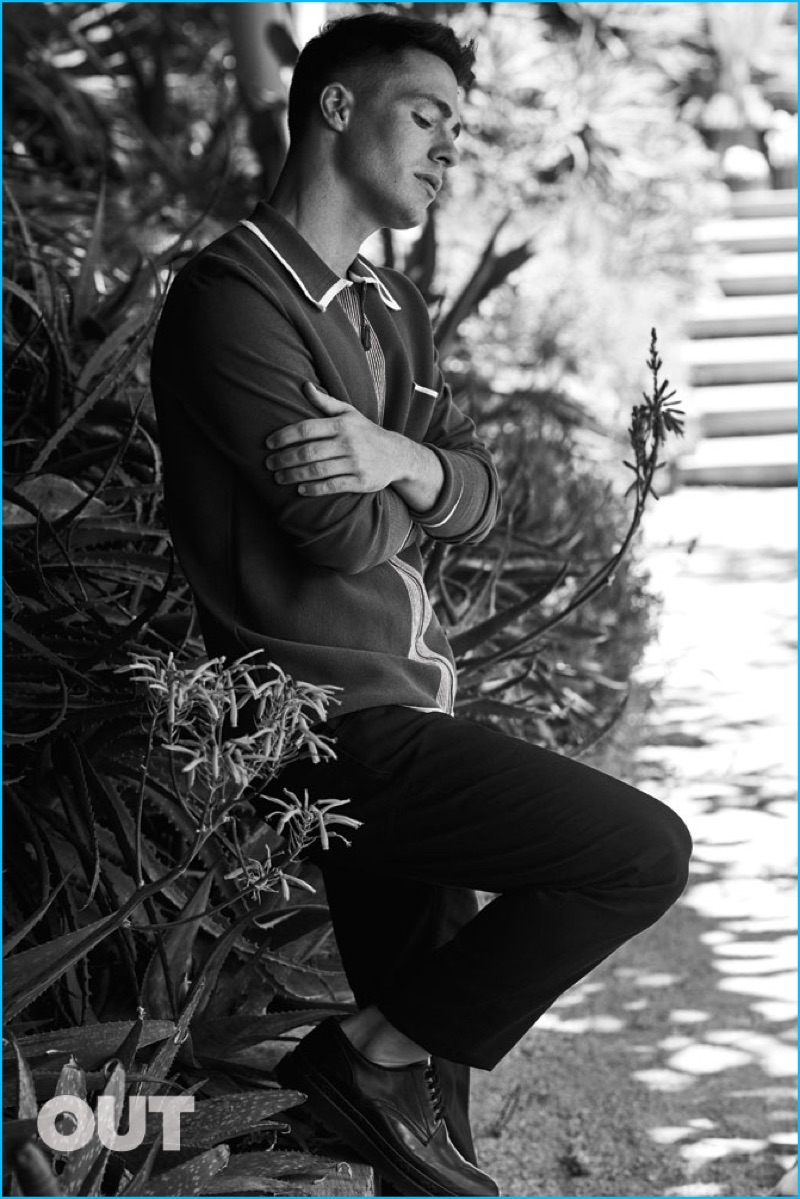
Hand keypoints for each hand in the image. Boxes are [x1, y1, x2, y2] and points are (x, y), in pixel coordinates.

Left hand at [265, 382, 402, 495]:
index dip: (284, 436)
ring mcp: (355, 463)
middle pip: (309, 451)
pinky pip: (333, 486)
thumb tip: (305, 386)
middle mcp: (348, 443)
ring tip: (279, 478)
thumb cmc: (366, 432)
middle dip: (285, 459)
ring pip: (318, 470)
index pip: (306, 429)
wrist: (397, 455)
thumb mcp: (349, 413)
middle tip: (269, 464)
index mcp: (342, 425)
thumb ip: (325, 402)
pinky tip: (300, 489)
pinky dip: (314, 488)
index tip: (268, 443)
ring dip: (294, 475)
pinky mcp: (361, 481)